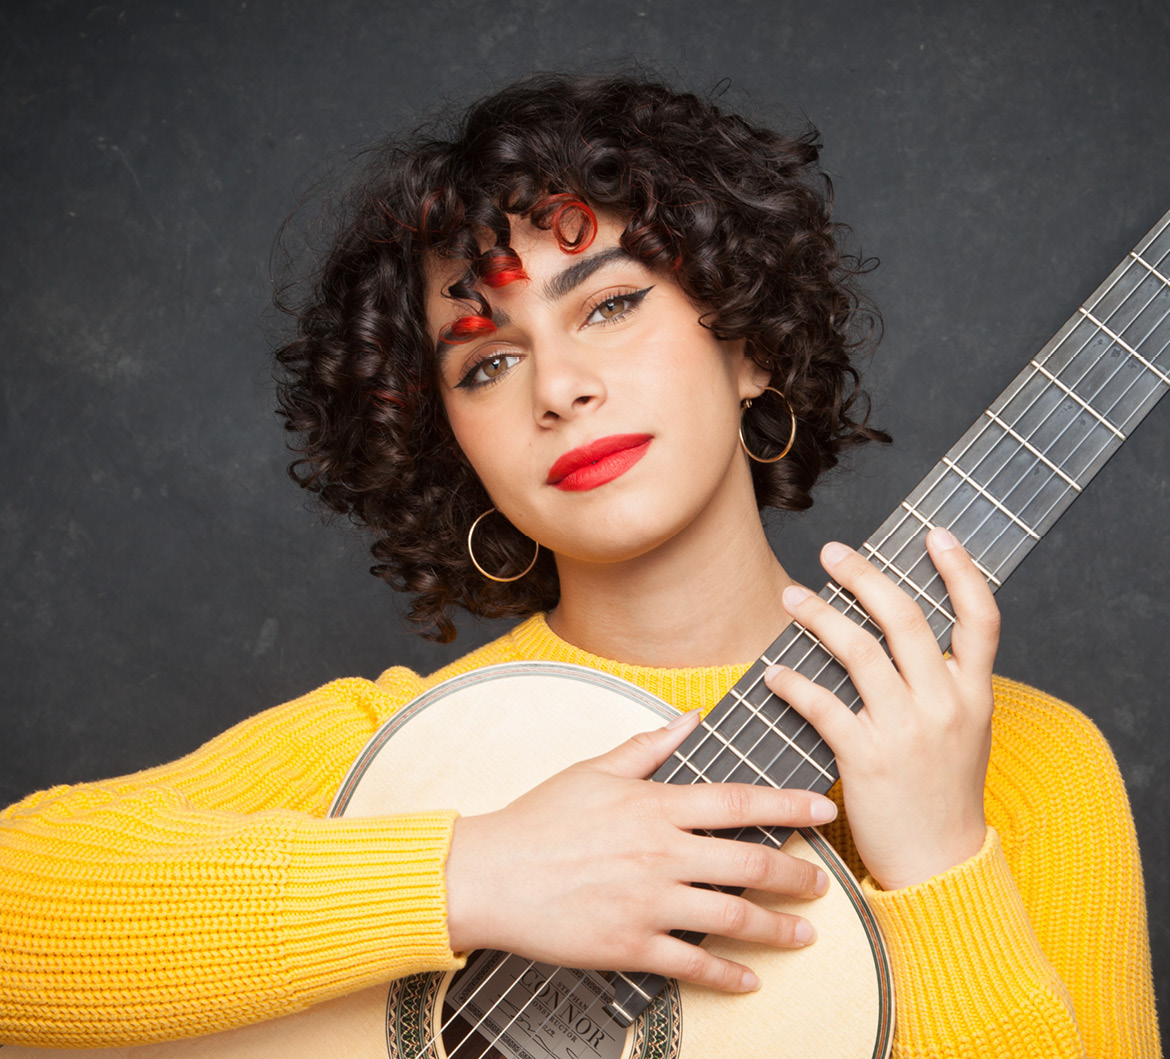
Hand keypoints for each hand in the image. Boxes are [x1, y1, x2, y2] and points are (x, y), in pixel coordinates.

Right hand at [445, 709, 837, 992]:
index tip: (823, 808)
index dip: (787, 804)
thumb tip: (691, 717)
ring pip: (732, 917)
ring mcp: (648, 903)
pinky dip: (727, 975)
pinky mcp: (630, 945)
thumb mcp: (592, 769)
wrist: (489, 875)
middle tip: (822, 882)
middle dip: (796, 874)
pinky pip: (692, 964)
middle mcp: (660, 853)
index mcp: (654, 806)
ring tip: (804, 933)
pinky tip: (750, 980)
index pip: (737, 802)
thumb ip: (649, 746)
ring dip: (777, 927)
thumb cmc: (538, 819)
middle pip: (749, 864)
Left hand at [765, 528, 998, 890]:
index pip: (981, 618)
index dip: (960, 570)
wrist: (940, 863)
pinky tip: (775, 672)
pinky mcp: (867, 759)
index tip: (935, 535)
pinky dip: (794, 683)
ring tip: (792, 598)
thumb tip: (903, 631)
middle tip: (832, 552)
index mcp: (973, 693)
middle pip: (906, 619)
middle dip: (865, 576)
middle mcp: (945, 704)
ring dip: (820, 617)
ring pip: (859, 652)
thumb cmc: (944, 792)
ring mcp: (907, 730)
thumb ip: (945, 682)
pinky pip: (823, 705)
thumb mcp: (965, 731)